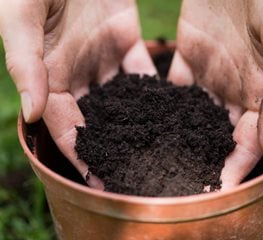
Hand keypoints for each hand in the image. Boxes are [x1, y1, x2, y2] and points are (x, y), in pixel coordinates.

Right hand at [0, 0, 155, 188]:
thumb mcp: (22, 14)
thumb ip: (25, 63)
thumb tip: (34, 114)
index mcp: (51, 74)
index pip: (66, 124)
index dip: (81, 153)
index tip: (99, 181)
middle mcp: (78, 72)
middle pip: (98, 120)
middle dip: (114, 148)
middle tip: (135, 175)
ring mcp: (102, 58)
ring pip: (123, 100)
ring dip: (138, 125)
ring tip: (158, 151)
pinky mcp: (125, 41)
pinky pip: (141, 71)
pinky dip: (153, 91)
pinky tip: (170, 110)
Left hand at [169, 0, 262, 189]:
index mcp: (262, 91)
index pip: (248, 139)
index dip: (234, 164)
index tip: (215, 188)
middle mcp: (235, 89)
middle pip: (216, 134)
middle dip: (200, 158)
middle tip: (177, 182)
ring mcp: (210, 74)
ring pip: (191, 115)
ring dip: (176, 137)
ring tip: (154, 160)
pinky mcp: (189, 56)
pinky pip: (172, 87)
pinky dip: (160, 104)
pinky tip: (144, 122)